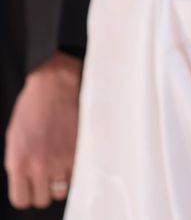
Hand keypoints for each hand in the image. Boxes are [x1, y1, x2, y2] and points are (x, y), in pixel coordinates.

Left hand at [4, 52, 80, 208]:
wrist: (54, 86)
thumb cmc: (33, 106)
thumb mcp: (14, 138)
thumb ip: (18, 163)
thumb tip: (26, 180)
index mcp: (18, 162)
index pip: (21, 199)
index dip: (28, 193)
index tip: (32, 186)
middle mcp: (39, 164)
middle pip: (44, 198)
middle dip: (46, 188)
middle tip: (48, 173)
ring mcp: (61, 158)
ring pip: (63, 190)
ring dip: (63, 180)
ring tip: (61, 164)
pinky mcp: (79, 149)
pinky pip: (78, 174)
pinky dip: (76, 168)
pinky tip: (71, 155)